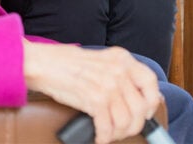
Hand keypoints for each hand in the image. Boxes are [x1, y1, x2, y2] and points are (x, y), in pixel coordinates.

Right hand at [23, 42, 161, 143]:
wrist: (40, 63)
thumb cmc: (63, 62)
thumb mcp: (98, 60)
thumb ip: (117, 72)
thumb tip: (136, 96)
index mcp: (120, 57)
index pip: (150, 82)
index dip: (151, 101)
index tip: (145, 112)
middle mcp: (118, 70)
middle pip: (140, 108)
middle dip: (133, 125)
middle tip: (122, 130)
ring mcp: (108, 85)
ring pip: (126, 121)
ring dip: (118, 134)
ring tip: (108, 134)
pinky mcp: (95, 99)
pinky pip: (108, 127)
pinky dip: (103, 137)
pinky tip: (98, 137)